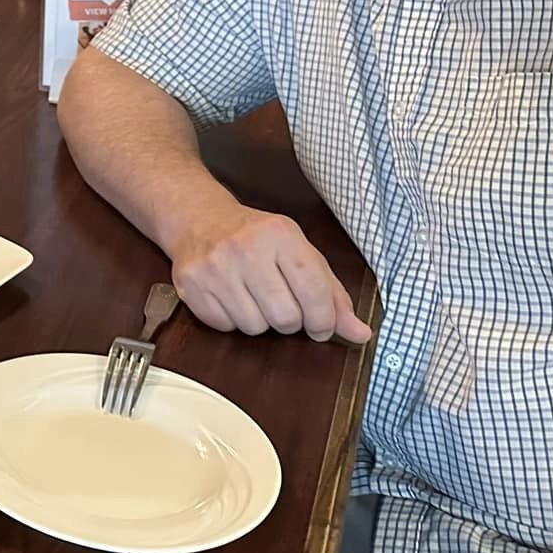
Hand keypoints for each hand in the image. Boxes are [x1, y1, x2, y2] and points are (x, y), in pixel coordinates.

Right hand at [168, 198, 372, 342]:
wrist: (199, 219)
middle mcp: (245, 248)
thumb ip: (333, 294)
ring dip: (260, 321)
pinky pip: (226, 328)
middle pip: (286, 318)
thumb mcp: (300, 253)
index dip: (325, 319)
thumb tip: (361, 334)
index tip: (322, 325)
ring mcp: (214, 268)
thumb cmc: (257, 238)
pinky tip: (231, 298)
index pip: (315, 292)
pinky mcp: (191, 286)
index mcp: (280, 234)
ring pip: (255, 328)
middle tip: (283, 305)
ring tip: (254, 297)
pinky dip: (233, 321)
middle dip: (291, 321)